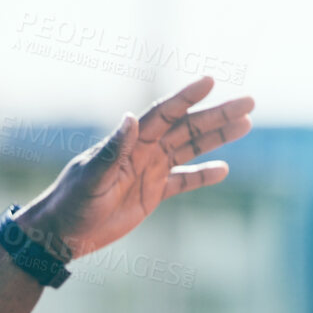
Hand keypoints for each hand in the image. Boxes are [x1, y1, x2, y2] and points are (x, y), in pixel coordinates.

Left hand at [20, 76, 252, 259]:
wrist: (63, 232)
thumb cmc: (72, 202)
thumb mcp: (92, 176)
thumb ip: (113, 149)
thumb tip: (131, 118)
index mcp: (131, 142)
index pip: (164, 113)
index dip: (187, 97)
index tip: (210, 81)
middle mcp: (144, 151)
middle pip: (187, 127)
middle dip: (218, 115)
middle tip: (249, 102)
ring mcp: (150, 171)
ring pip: (190, 149)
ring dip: (217, 137)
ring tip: (245, 124)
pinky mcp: (152, 194)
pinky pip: (183, 181)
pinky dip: (202, 175)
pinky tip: (224, 169)